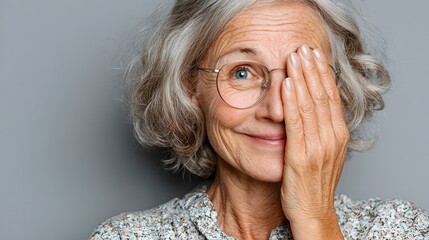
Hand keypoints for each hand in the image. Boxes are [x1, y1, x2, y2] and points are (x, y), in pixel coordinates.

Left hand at [280, 45, 347, 237]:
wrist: (313, 212)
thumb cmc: (314, 183)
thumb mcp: (323, 153)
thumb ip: (320, 130)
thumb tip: (312, 108)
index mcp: (338, 135)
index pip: (331, 97)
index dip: (323, 74)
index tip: (315, 55)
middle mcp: (331, 137)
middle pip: (322, 96)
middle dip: (312, 70)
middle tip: (304, 48)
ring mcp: (317, 147)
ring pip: (310, 105)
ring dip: (301, 78)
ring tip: (294, 58)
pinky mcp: (300, 156)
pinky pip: (296, 123)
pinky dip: (291, 102)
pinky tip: (286, 84)